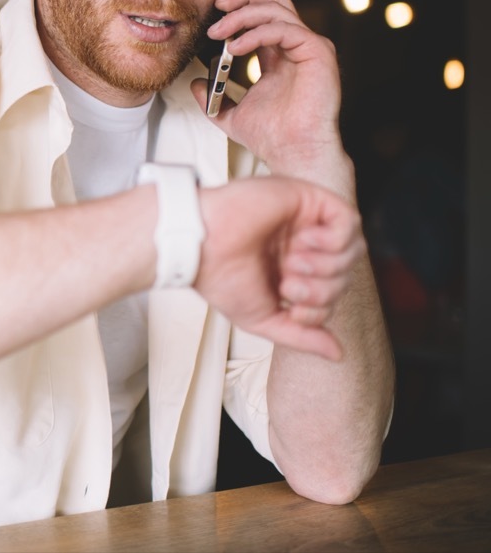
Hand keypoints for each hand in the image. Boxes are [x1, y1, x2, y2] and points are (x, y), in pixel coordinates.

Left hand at [190, 0, 343, 175]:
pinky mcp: (318, 52)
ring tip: (217, 32)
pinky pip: (284, 29)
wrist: (293, 153)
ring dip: (241, 15)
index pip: (263, 13)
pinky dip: (256, 33)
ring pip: (276, 8)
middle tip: (217, 4)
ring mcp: (309, 47)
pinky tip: (235, 47)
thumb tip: (195, 84)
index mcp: (279, 54)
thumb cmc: (271, 136)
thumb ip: (213, 97)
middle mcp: (296, 45)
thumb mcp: (229, 113)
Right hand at [194, 176, 365, 359]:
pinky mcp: (308, 198)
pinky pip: (348, 221)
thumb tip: (338, 355)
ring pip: (351, 249)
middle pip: (344, 273)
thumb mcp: (263, 319)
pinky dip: (334, 240)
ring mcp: (306, 221)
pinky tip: (303, 241)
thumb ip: (301, 335)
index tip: (289, 304)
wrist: (201, 245)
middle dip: (322, 288)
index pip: (332, 292)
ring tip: (292, 262)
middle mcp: (301, 245)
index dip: (320, 307)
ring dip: (326, 265)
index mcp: (290, 270)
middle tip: (288, 284)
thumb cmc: (220, 279)